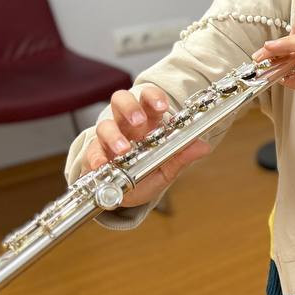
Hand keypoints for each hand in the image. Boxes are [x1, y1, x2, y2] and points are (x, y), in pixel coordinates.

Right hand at [81, 86, 210, 207]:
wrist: (123, 196)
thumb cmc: (145, 176)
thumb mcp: (167, 169)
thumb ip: (182, 157)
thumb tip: (203, 146)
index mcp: (147, 123)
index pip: (148, 99)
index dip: (153, 97)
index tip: (161, 107)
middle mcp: (126, 126)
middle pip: (121, 101)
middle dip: (130, 107)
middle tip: (139, 121)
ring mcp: (108, 139)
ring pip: (105, 125)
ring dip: (114, 135)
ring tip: (123, 149)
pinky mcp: (93, 156)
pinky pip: (91, 151)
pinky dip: (95, 157)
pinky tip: (102, 164)